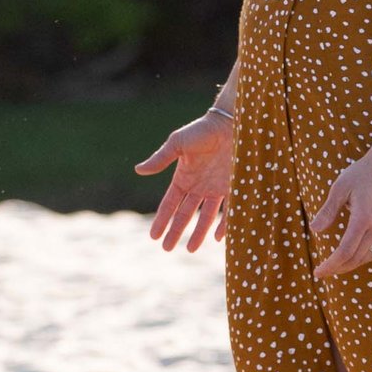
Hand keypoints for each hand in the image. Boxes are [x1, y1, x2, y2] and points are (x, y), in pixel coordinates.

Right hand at [137, 106, 233, 254]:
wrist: (232, 122)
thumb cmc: (203, 130)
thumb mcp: (178, 143)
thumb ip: (161, 159)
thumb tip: (138, 170)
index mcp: (184, 177)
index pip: (170, 203)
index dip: (162, 219)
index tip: (153, 236)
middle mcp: (199, 186)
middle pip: (185, 214)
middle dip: (175, 231)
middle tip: (167, 248)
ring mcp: (216, 188)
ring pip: (205, 216)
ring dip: (198, 233)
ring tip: (190, 249)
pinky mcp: (233, 187)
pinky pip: (228, 211)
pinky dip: (223, 225)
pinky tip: (218, 237)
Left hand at [307, 151, 371, 282]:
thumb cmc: (362, 172)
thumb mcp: (339, 188)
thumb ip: (327, 211)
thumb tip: (314, 231)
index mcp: (363, 218)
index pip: (345, 252)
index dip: (330, 265)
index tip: (317, 272)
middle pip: (356, 258)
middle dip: (338, 268)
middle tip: (322, 272)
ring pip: (368, 257)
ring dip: (351, 265)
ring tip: (336, 266)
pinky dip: (364, 257)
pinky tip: (353, 255)